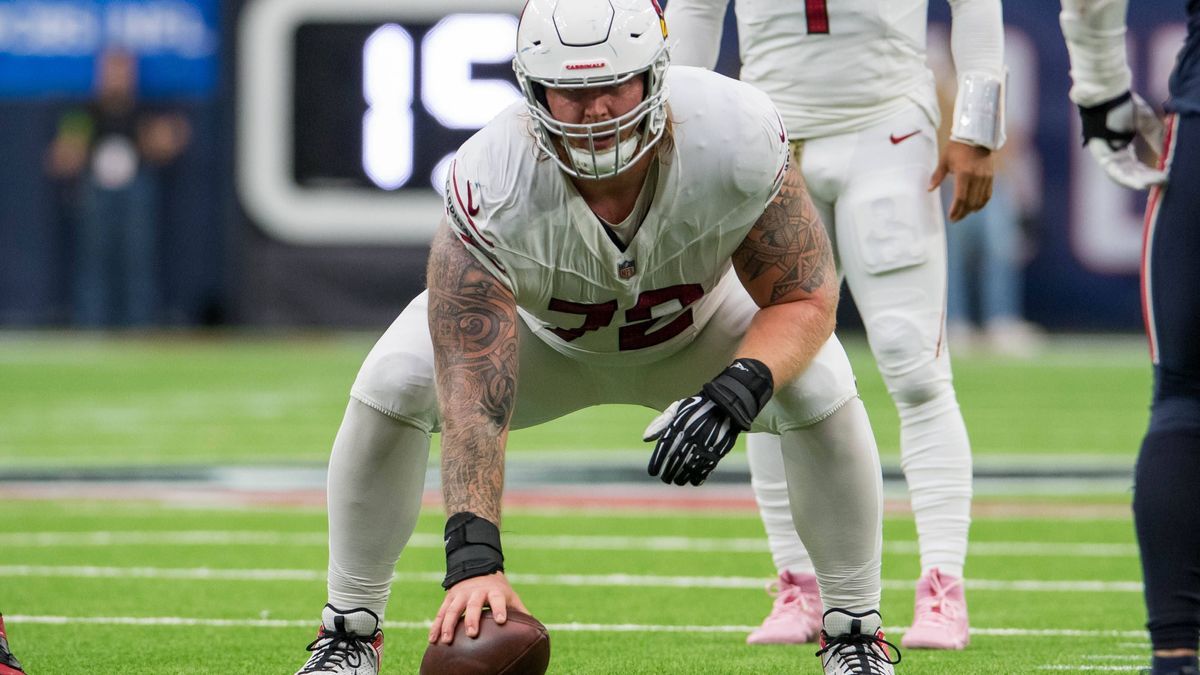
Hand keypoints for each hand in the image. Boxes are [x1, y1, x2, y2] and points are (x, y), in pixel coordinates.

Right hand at [429, 572, 527, 644]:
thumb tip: (537, 628)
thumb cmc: (497, 589)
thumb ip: (521, 610)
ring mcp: (460, 595)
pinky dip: (436, 626)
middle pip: (473, 605)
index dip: (499, 609)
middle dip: (472, 619)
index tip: (501, 621)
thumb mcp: (510, 595)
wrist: (476, 569)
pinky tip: (432, 640)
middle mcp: (476, 592)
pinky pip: (440, 613)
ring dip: (448, 625)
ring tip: (446, 640)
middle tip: (472, 633)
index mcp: (494, 591)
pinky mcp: (449, 599)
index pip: (497, 599)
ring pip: (453, 609)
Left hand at [644, 359, 772, 485]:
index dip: (657, 462)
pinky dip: (698, 477)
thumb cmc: (697, 407)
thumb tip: (646, 438)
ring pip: (690, 467)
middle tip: (665, 478)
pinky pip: (706, 468)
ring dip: (681, 477)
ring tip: (676, 481)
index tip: (652, 472)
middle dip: (668, 473)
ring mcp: (705, 444)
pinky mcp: (718, 450)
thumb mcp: (678, 408)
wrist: (727, 404)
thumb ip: (661, 422)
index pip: (664, 449)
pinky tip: (692, 480)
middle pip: (676, 461)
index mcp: (680, 425)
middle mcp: (691, 436)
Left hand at [929, 141, 993, 221]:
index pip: (961, 198)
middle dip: (963, 213)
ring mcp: (985, 178)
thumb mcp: (945, 160)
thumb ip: (937, 176)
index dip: (956, 210)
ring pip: (980, 200)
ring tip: (963, 214)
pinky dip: (982, 203)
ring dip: (971, 210)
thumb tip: (929, 189)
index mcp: (964, 173)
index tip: (951, 217)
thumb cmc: (957, 148)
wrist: (976, 136)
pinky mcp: (991, 177)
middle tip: (955, 219)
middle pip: (971, 202)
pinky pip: (987, 194)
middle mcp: (976, 177)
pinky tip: (975, 208)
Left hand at [1078, 91, 1165, 189]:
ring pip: (1121, 176)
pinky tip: (1141, 183)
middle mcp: (1112, 154)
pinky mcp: (1100, 154)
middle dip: (1147, 179)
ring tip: (1155, 184)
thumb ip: (1155, 138)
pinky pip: (1113, 171)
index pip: (1136, 167)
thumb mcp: (1145, 123)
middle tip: (1164, 182)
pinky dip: (1127, 178)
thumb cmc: (1123, 105)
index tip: (1166, 176)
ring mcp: (1104, 155)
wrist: (1108, 93)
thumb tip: (1166, 155)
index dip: (1150, 173)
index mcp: (1121, 148)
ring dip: (1139, 181)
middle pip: (1129, 173)